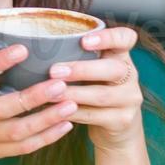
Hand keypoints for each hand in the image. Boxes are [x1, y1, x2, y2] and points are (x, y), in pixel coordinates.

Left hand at [49, 26, 144, 152]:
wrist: (117, 126)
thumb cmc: (95, 88)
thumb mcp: (94, 69)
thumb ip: (77, 57)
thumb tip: (35, 46)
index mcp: (121, 56)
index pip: (126, 38)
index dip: (108, 37)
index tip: (84, 40)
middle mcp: (130, 76)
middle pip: (114, 69)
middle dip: (82, 69)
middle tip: (54, 71)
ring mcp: (129, 99)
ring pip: (102, 95)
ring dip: (73, 93)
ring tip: (50, 93)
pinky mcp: (122, 120)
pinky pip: (95, 116)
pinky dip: (73, 113)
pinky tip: (56, 110)